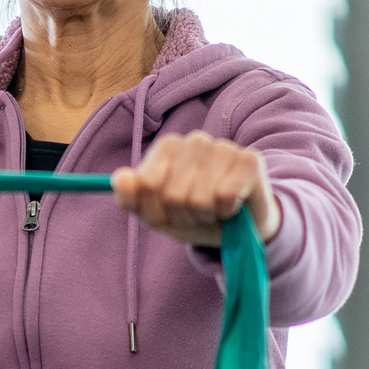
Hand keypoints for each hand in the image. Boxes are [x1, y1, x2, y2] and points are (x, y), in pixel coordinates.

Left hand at [112, 131, 280, 247]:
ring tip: (213, 210)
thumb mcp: (155, 215)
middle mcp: (195, 140)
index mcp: (167, 147)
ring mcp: (223, 147)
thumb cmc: (193, 216)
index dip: (155, 211)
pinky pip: (225, 197)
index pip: (145, 184)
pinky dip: (226, 212)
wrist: (240, 228)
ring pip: (199, 198)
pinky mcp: (249, 160)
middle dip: (182, 216)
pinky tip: (232, 206)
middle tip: (196, 214)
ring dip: (205, 216)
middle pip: (172, 195)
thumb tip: (119, 178)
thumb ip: (131, 199)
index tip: (167, 212)